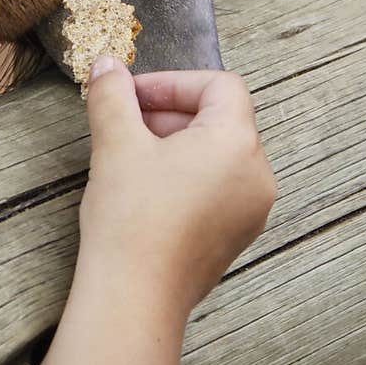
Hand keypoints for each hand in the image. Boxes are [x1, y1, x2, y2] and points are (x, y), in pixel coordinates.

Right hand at [78, 59, 275, 322]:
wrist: (134, 300)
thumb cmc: (131, 219)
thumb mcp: (115, 143)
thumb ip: (113, 94)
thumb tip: (107, 65)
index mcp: (238, 143)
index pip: (218, 86)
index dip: (172, 82)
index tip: (131, 95)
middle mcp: (258, 175)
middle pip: (222, 118)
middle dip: (170, 112)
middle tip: (124, 121)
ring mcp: (252, 210)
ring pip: (219, 154)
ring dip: (177, 142)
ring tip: (131, 155)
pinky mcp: (237, 236)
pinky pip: (220, 187)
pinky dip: (188, 174)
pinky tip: (147, 189)